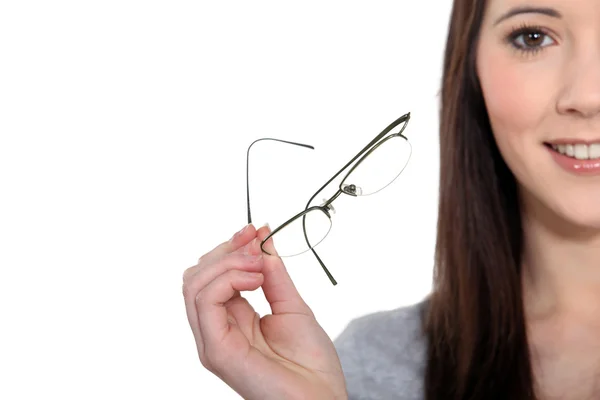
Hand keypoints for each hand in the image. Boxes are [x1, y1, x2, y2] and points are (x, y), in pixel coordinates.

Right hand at [183, 224, 347, 399]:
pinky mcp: (216, 350)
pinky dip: (228, 279)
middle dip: (225, 249)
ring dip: (227, 261)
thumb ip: (274, 273)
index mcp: (231, 319)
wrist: (322, 398)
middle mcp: (216, 329)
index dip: (230, 247)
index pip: (211, 274)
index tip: (255, 229)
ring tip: (259, 265)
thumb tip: (262, 238)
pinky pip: (205, 302)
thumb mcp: (291, 304)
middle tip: (254, 240)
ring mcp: (212, 341)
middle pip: (197, 275)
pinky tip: (254, 278)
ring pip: (194, 284)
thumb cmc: (310, 363)